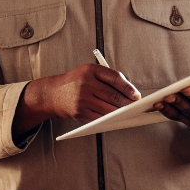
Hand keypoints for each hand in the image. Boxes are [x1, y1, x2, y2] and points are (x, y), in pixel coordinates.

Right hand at [14, 64, 140, 136]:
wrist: (53, 94)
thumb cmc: (75, 82)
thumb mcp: (89, 72)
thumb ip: (107, 77)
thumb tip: (129, 91)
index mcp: (90, 71)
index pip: (115, 78)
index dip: (128, 87)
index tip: (136, 95)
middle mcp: (86, 84)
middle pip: (113, 96)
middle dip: (127, 103)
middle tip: (136, 106)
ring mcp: (82, 100)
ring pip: (108, 109)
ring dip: (120, 112)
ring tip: (128, 112)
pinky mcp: (80, 113)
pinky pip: (100, 117)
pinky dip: (110, 119)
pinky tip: (116, 118)